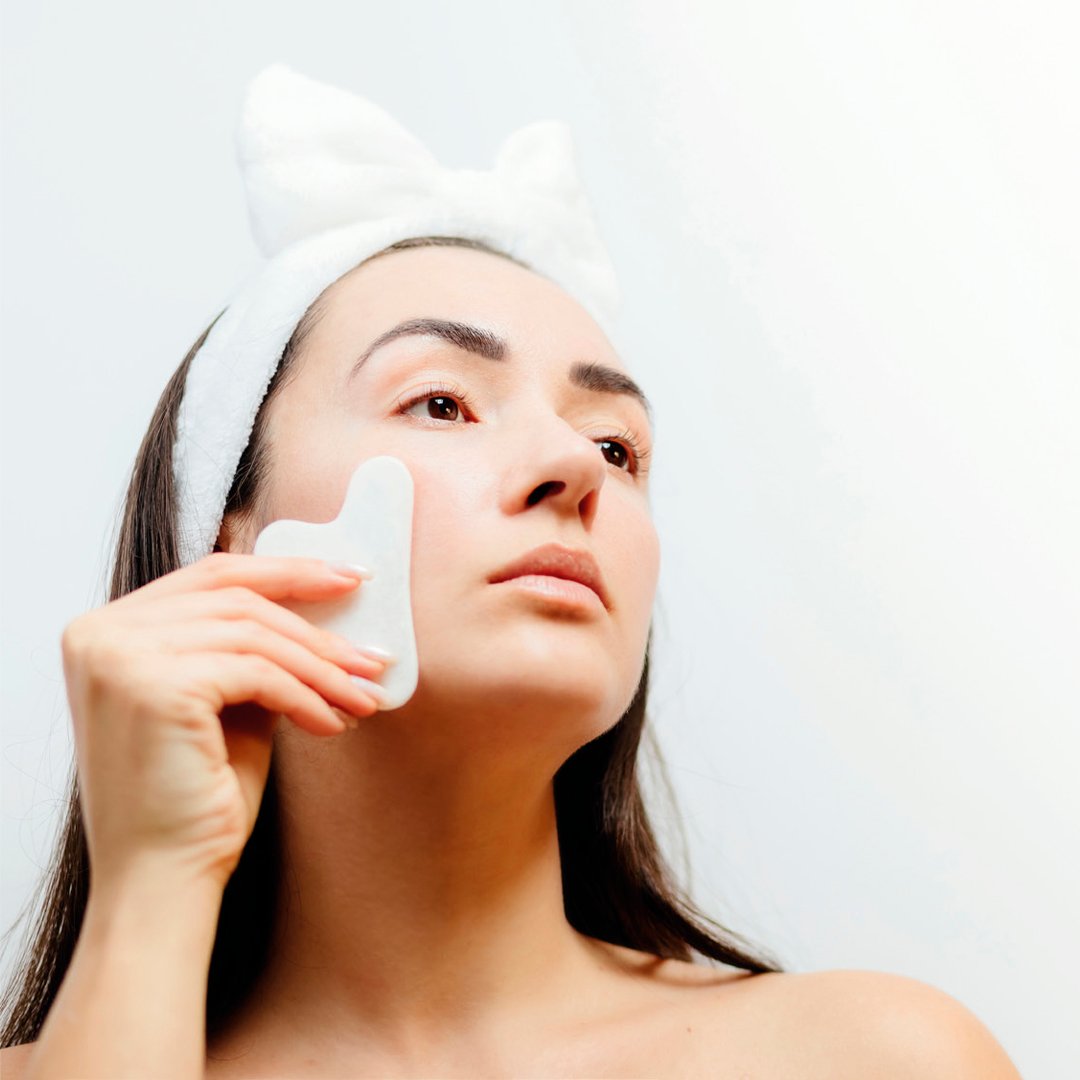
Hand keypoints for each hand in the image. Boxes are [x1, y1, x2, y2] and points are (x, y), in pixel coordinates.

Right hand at [61, 551, 389, 891]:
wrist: (162, 879)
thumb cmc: (193, 800)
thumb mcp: (225, 703)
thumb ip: (251, 651)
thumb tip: (321, 613)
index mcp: (106, 630)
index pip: (212, 576)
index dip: (286, 572)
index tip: (346, 577)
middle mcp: (101, 634)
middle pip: (237, 599)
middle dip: (315, 626)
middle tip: (370, 653)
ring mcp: (120, 656)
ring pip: (254, 635)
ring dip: (320, 668)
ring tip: (361, 696)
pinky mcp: (155, 686)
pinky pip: (257, 673)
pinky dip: (305, 696)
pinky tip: (330, 723)